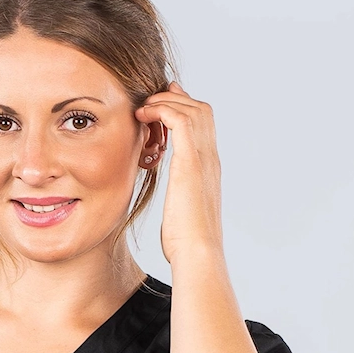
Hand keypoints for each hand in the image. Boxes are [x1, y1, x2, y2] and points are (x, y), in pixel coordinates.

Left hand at [135, 81, 223, 264]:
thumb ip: (182, 199)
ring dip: (166, 101)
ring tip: (143, 107)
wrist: (198, 254)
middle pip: (201, 110)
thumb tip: (177, 208)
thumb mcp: (183, 213)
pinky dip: (161, 110)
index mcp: (209, 170)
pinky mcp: (191, 162)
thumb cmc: (186, 243)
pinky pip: (179, 120)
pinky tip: (143, 116)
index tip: (161, 107)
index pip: (203, 126)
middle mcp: (210, 159)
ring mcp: (203, 159)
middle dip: (176, 98)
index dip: (183, 110)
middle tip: (151, 99)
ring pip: (192, 109)